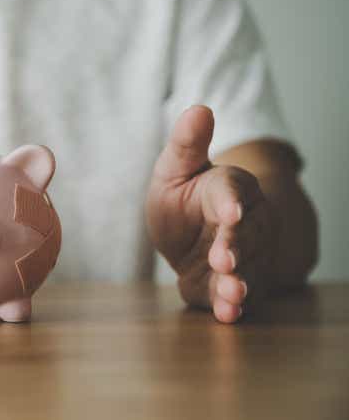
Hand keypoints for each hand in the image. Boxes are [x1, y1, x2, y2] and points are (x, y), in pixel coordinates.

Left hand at [145, 106, 277, 322]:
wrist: (188, 237)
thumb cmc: (182, 195)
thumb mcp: (174, 169)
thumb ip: (186, 144)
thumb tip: (198, 108)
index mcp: (228, 187)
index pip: (231, 191)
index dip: (231, 203)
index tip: (231, 213)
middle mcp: (247, 222)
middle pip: (245, 234)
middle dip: (236, 247)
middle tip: (223, 259)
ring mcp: (246, 255)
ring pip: (247, 268)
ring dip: (238, 282)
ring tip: (231, 293)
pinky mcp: (237, 283)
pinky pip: (237, 296)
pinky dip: (232, 306)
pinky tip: (227, 313)